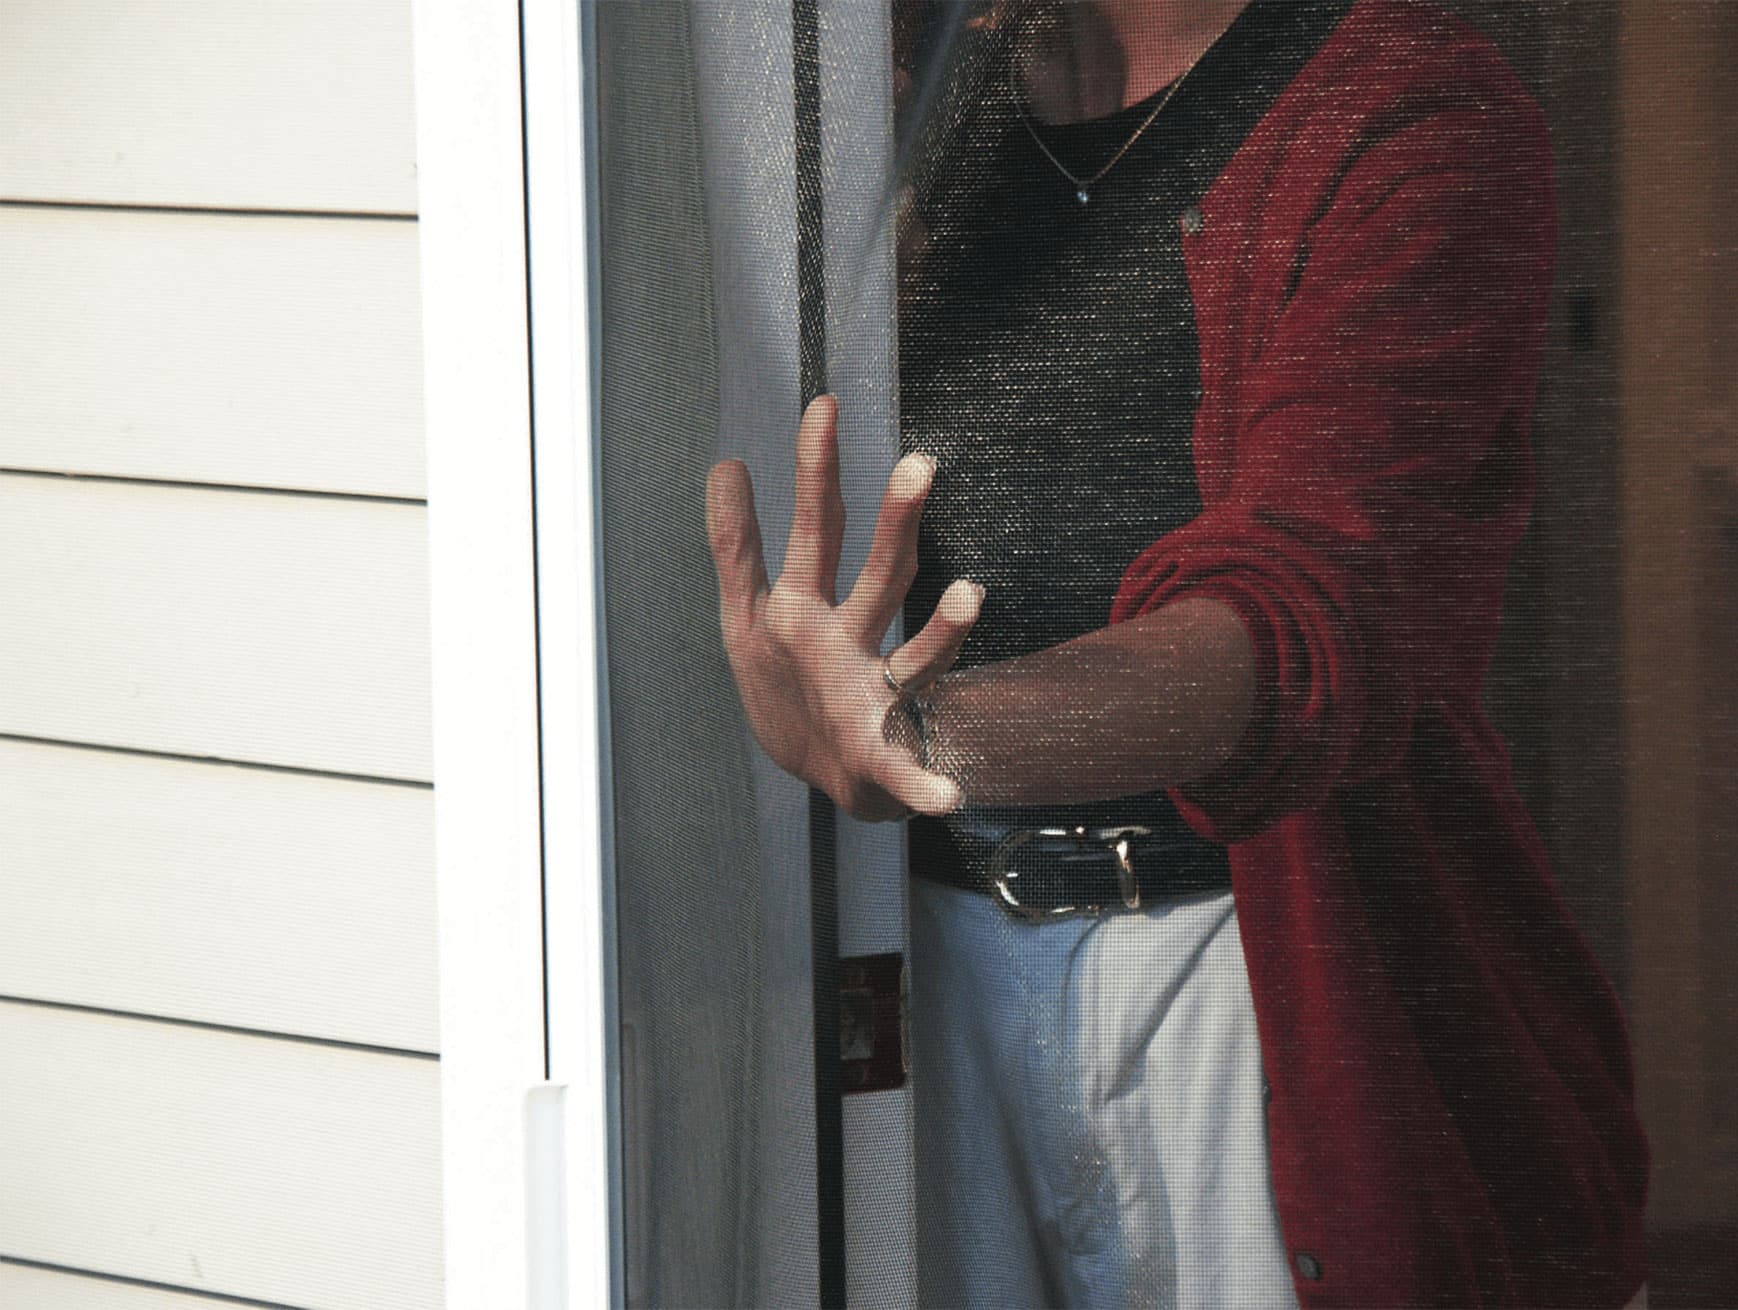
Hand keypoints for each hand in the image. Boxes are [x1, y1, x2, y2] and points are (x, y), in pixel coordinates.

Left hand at [706, 395, 982, 820]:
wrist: (835, 776)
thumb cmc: (793, 689)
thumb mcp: (747, 618)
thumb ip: (737, 546)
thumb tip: (726, 463)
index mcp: (811, 607)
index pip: (818, 527)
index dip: (815, 472)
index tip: (824, 407)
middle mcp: (855, 641)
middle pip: (880, 573)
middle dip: (898, 523)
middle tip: (919, 465)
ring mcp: (879, 699)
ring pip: (919, 656)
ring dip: (946, 630)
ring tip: (971, 597)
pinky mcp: (887, 761)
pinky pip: (911, 774)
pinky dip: (927, 787)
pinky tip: (945, 795)